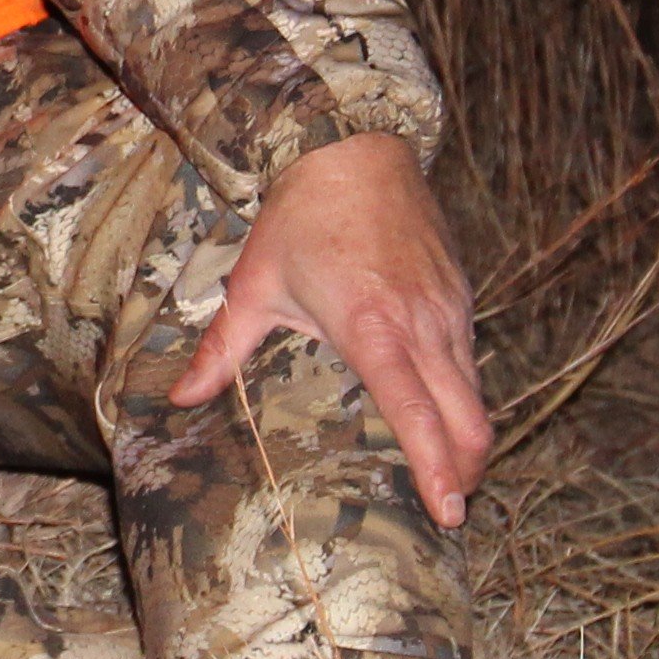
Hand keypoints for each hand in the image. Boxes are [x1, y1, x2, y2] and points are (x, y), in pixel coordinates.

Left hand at [166, 131, 493, 526]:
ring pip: (477, 392)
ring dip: (470, 437)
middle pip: (469, 418)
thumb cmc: (300, 216)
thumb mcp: (254, 284)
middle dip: (467, 471)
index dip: (438, 469)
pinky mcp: (461, 294)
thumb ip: (222, 349)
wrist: (351, 145)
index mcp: (374, 328)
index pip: (418, 414)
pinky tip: (444, 413)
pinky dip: (465, 395)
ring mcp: (450, 308)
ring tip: (451, 475)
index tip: (450, 512)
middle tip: (450, 509)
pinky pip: (472, 359)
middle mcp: (423, 324)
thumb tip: (181, 398)